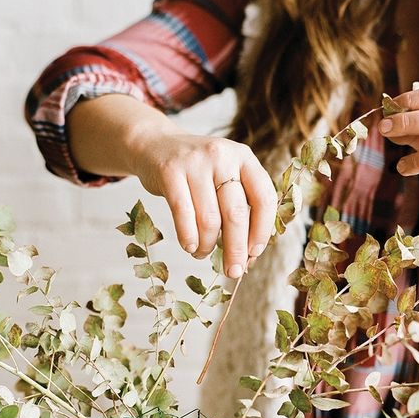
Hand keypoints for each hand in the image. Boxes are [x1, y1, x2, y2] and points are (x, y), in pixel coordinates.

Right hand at [129, 127, 277, 277]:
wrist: (155, 146)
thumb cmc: (196, 173)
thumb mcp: (223, 177)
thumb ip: (238, 206)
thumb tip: (248, 256)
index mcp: (244, 157)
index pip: (264, 198)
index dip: (261, 230)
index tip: (254, 253)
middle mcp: (222, 156)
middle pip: (236, 214)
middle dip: (236, 249)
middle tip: (233, 271)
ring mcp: (195, 162)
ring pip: (209, 219)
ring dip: (207, 246)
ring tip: (202, 253)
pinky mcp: (170, 172)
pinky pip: (183, 214)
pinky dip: (188, 237)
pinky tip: (190, 247)